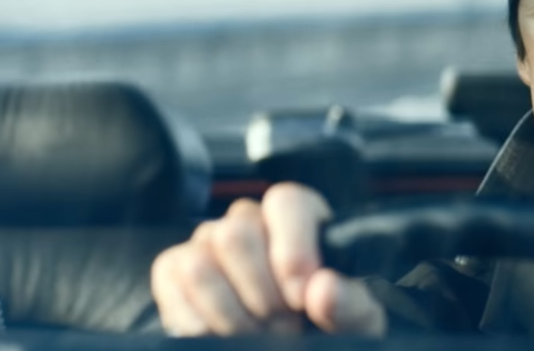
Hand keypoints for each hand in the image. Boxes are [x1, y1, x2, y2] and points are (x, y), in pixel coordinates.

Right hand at [151, 182, 385, 336]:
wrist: (298, 344)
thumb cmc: (329, 324)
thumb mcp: (357, 321)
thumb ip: (351, 305)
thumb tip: (322, 289)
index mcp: (302, 216)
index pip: (286, 201)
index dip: (291, 250)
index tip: (302, 297)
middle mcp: (251, 220)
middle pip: (235, 235)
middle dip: (260, 296)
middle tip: (284, 327)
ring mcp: (207, 242)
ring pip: (198, 264)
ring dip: (230, 315)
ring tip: (260, 335)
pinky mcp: (173, 269)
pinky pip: (170, 281)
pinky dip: (195, 322)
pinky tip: (222, 336)